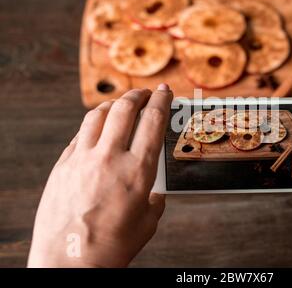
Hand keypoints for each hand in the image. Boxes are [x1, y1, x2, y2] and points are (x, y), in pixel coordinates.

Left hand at [28, 84, 172, 266]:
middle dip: (137, 95)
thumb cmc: (110, 247)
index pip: (153, 121)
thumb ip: (154, 200)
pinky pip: (79, 135)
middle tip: (143, 93)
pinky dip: (92, 126)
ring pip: (97, 115)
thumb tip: (153, 193)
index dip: (161, 100)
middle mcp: (109, 158)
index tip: (164, 92)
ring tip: (120, 105)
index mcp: (137, 171)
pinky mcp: (62, 166)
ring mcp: (82, 159)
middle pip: (124, 109)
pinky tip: (97, 130)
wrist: (69, 263)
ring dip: (113, 104)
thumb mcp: (147, 222)